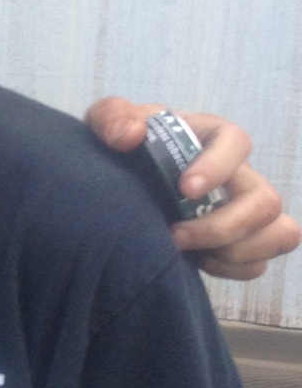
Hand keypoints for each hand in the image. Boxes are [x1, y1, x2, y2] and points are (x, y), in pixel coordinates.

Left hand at [85, 100, 299, 279]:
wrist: (123, 182)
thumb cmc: (124, 147)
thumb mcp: (108, 123)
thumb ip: (112, 118)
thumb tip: (131, 135)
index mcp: (211, 137)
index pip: (237, 143)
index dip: (219, 167)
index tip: (185, 189)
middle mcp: (239, 174)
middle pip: (265, 201)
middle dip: (221, 226)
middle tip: (174, 235)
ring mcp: (246, 210)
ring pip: (279, 233)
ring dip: (235, 251)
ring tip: (187, 252)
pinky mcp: (242, 242)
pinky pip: (258, 263)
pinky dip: (229, 269)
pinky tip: (193, 262)